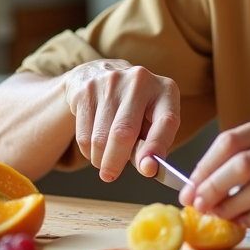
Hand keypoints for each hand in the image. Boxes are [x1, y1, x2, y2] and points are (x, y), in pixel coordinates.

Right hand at [63, 60, 180, 182]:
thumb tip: (147, 168)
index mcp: (165, 89)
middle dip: (115, 161)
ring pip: (100, 138)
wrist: (102, 73)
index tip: (148, 169)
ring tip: (104, 159)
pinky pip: (84, 134)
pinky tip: (94, 146)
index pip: (165, 121)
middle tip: (110, 176)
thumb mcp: (152, 121)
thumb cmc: (135, 108)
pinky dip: (88, 151)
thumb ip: (150, 145)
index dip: (156, 147)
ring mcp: (110, 82)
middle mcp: (139, 81)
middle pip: (123, 132)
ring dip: (100, 158)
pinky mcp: (86, 90)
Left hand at [179, 111, 249, 228]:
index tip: (189, 186)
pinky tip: (242, 222)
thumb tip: (196, 184)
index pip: (230, 140)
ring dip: (230, 206)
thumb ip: (241, 159)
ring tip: (217, 215)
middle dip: (212, 187)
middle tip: (197, 204)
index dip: (205, 166)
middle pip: (241, 164)